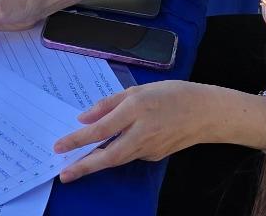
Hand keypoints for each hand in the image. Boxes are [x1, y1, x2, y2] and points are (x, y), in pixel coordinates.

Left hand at [53, 82, 249, 182]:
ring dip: (96, 164)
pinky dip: (116, 153)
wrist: (206, 113)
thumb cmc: (172, 94)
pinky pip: (130, 154)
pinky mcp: (155, 156)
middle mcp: (142, 133)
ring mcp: (150, 148)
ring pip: (117, 159)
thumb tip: (85, 118)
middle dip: (84, 166)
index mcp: (136, 110)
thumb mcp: (139, 89)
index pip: (101, 129)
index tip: (59, 146)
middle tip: (64, 175)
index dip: (78, 139)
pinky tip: (108, 149)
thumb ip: (110, 103)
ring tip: (77, 166)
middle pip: (108, 155)